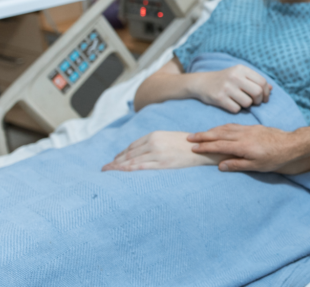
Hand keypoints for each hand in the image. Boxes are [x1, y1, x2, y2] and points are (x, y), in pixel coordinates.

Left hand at [101, 131, 230, 171]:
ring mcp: (157, 153)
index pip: (132, 146)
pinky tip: (120, 174)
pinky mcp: (162, 163)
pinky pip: (140, 167)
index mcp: (154, 135)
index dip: (121, 154)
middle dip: (115, 162)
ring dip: (117, 167)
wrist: (204, 148)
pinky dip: (127, 171)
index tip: (114, 160)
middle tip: (105, 169)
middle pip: (129, 154)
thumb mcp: (169, 138)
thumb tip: (144, 152)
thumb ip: (156, 143)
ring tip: (108, 173)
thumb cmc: (189, 145)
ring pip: (131, 161)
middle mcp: (153, 143)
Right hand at [188, 65, 270, 112]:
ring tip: (242, 102)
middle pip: (257, 92)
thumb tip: (271, 88)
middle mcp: (234, 76)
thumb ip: (255, 80)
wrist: (202, 83)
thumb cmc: (225, 79)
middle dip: (259, 100)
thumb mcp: (240, 75)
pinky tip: (232, 104)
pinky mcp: (219, 98)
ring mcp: (226, 87)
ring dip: (247, 105)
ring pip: (248, 102)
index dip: (266, 92)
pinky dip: (237, 109)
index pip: (262, 82)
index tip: (264, 98)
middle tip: (255, 103)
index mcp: (241, 69)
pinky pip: (236, 109)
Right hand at [189, 124, 309, 173]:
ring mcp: (248, 129)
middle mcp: (243, 135)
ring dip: (212, 130)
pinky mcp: (253, 127)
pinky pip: (234, 125)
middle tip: (190, 137)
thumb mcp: (256, 166)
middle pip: (219, 134)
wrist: (291, 144)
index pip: (219, 145)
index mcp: (242, 146)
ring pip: (226, 128)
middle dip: (203, 135)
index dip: (205, 147)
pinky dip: (223, 127)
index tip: (193, 148)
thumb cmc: (274, 158)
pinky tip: (221, 129)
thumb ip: (237, 164)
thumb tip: (220, 165)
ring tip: (202, 133)